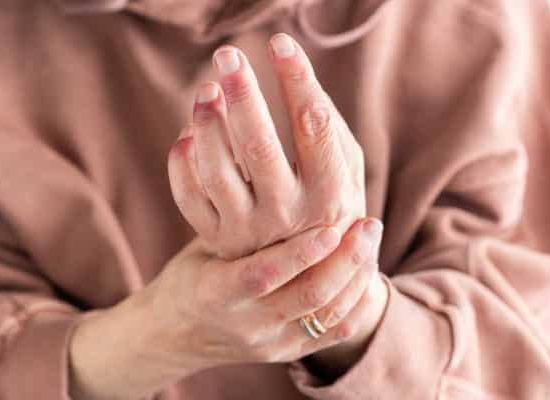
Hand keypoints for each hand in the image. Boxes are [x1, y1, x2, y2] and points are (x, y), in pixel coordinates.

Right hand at [68, 219, 382, 399]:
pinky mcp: (289, 351)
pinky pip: (335, 334)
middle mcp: (246, 323)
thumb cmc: (189, 275)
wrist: (178, 335)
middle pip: (308, 298)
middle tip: (370, 224)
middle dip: (345, 260)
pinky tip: (368, 269)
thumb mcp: (199, 245)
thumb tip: (246, 144)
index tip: (329, 227)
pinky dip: (357, 301)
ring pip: (328, 316)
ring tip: (371, 237)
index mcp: (215, 293)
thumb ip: (227, 212)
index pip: (261, 276)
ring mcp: (272, 342)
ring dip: (357, 275)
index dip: (298, 254)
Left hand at [168, 33, 365, 259]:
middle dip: (244, 95)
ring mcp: (247, 231)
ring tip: (207, 90)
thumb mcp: (345, 169)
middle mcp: (288, 216)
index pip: (314, 127)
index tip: (279, 44)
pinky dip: (181, 162)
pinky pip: (189, 197)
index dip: (296, 80)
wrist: (306, 270)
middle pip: (261, 148)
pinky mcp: (216, 237)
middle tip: (227, 56)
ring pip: (218, 172)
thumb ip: (328, 128)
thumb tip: (294, 72)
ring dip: (208, 125)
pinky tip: (189, 134)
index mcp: (329, 194)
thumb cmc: (327, 203)